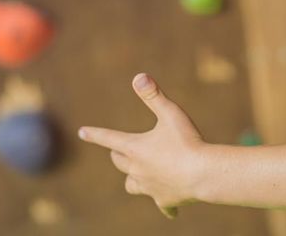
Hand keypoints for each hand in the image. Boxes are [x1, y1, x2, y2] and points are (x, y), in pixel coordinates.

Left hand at [79, 73, 206, 217]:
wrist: (203, 174)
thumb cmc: (188, 142)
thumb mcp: (171, 114)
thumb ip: (154, 96)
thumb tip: (139, 76)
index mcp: (135, 147)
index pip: (109, 138)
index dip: (95, 133)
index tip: (82, 132)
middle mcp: (137, 169)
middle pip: (119, 161)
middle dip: (118, 154)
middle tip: (121, 149)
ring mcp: (150, 187)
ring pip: (132, 185)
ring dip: (133, 178)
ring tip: (139, 175)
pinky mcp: (165, 200)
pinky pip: (162, 204)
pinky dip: (164, 203)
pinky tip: (169, 208)